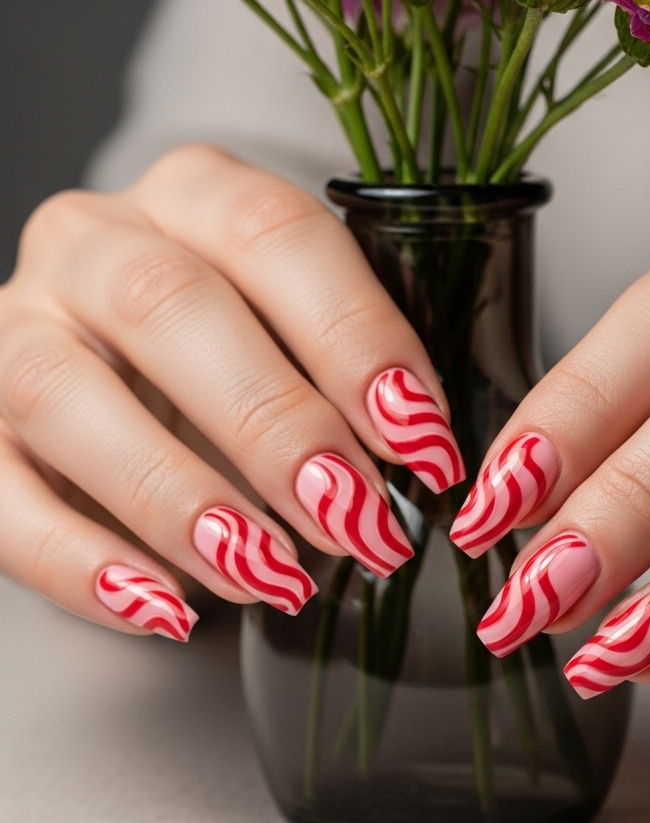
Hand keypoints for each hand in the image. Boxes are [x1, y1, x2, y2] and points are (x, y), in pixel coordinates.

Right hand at [0, 145, 463, 639]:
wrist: (128, 375)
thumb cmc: (243, 354)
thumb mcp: (301, 338)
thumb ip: (352, 377)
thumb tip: (422, 464)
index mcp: (197, 198)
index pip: (275, 237)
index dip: (356, 339)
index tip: (422, 442)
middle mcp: (93, 243)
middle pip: (170, 306)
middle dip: (278, 428)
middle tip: (359, 520)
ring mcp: (15, 329)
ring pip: (64, 396)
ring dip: (182, 500)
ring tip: (275, 576)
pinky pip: (0, 496)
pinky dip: (84, 565)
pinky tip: (168, 612)